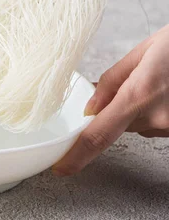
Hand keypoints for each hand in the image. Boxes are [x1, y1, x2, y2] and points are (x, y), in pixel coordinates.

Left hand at [52, 25, 168, 175]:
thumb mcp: (144, 51)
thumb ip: (112, 82)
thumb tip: (91, 107)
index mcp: (139, 95)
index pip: (98, 136)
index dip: (76, 156)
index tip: (61, 168)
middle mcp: (159, 117)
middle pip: (123, 125)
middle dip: (123, 108)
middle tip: (142, 82)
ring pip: (144, 125)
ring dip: (146, 108)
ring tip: (164, 82)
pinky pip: (163, 125)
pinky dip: (162, 111)